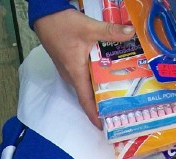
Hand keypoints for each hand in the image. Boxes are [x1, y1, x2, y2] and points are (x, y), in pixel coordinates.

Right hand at [34, 9, 134, 127]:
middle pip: (87, 95)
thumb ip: (110, 31)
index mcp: (75, 73)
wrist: (45, 15)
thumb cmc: (62, 25)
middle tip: (119, 109)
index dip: (94, 115)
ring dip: (98, 91)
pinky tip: (105, 74)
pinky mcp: (68, 62)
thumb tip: (130, 32)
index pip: (85, 101)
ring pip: (85, 85)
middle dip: (101, 104)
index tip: (103, 126)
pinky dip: (94, 79)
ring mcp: (68, 69)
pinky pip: (82, 76)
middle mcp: (71, 75)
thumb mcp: (89, 27)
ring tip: (116, 94)